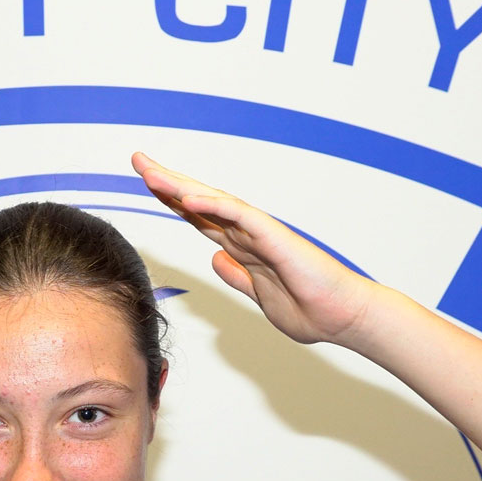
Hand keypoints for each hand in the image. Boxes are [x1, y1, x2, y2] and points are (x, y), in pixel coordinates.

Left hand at [132, 151, 378, 345]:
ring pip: (215, 201)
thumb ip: (237, 276)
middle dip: (168, 182)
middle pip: (200, 202)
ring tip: (152, 173)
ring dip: (182, 186)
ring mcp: (260, 233)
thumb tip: (217, 259)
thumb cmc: (311, 309)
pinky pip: (239, 215)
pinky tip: (188, 198)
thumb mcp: (259, 296)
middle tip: (139, 162)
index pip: (200, 218)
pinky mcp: (274, 237)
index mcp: (243, 248)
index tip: (147, 185)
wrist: (342, 318)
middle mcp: (248, 234)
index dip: (173, 201)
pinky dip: (213, 205)